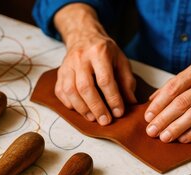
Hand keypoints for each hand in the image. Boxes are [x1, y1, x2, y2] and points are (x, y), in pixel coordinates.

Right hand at [54, 4, 136, 124]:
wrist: (83, 36)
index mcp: (99, 52)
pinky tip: (80, 110)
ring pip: (70, 91)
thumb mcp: (121, 60)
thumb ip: (127, 80)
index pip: (105, 80)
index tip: (119, 112)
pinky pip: (61, 92)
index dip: (112, 98)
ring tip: (93, 118)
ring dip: (82, 108)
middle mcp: (80, 58)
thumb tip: (131, 102)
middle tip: (105, 121)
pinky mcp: (59, 73)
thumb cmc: (104, 51)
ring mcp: (67, 65)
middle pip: (85, 87)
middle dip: (96, 107)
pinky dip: (70, 104)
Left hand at [144, 59, 190, 142]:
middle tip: (151, 131)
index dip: (158, 104)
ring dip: (176, 128)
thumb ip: (175, 85)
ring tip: (164, 137)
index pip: (173, 87)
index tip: (148, 116)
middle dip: (163, 119)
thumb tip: (151, 100)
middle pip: (181, 103)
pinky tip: (182, 139)